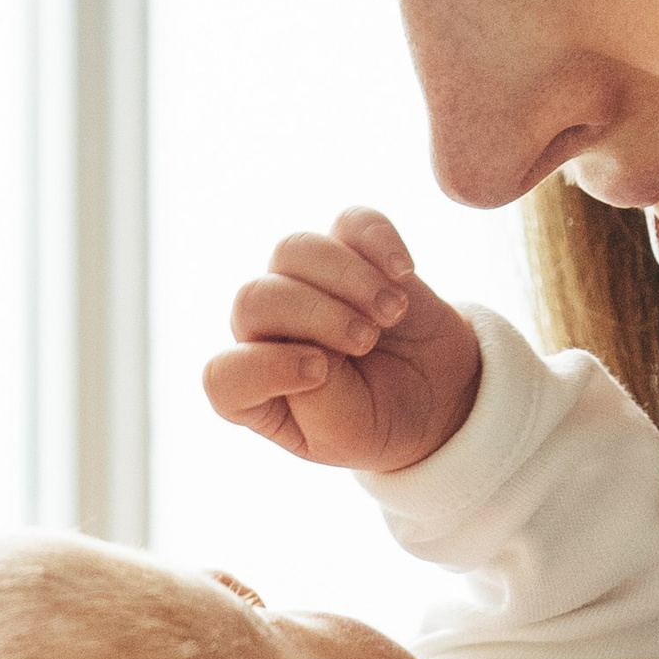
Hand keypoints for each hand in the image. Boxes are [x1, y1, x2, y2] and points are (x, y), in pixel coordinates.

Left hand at [202, 209, 480, 472]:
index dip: (265, 368)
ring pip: (293, 250)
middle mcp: (265, 334)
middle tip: (367, 340)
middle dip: (314, 314)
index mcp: (253, 392)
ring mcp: (303, 287)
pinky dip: (377, 240)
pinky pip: (348, 224)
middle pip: (255, 298)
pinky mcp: (348, 254)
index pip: (224, 375)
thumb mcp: (346, 434)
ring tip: (393, 311)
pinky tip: (403, 272)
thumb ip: (317, 400)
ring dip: (348, 276)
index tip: (320, 372)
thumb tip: (311, 346)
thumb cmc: (377, 422)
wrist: (434, 396)